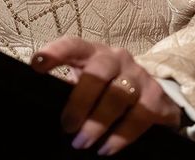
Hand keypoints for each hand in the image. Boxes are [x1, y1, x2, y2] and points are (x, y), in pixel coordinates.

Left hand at [32, 36, 181, 154]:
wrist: (155, 96)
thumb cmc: (109, 89)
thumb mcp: (88, 83)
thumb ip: (71, 89)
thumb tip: (46, 109)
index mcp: (93, 53)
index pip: (73, 45)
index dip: (56, 51)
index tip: (37, 63)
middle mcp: (117, 59)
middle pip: (98, 72)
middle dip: (80, 101)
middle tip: (68, 127)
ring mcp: (139, 76)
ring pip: (119, 94)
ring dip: (98, 122)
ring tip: (83, 143)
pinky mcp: (156, 97)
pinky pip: (139, 116)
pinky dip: (121, 135)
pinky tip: (107, 148)